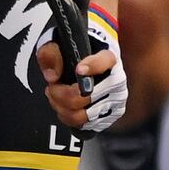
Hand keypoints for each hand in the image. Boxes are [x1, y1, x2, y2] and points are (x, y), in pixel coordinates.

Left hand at [31, 0, 128, 133]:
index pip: (105, 61)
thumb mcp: (58, 44)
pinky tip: (65, 106)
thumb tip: (53, 76)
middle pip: (83, 96)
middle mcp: (117, 80)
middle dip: (59, 93)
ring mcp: (116, 99)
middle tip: (52, 86)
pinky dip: (68, 118)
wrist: (92, 62)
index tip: (79, 69)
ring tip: (56, 96)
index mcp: (109, 57)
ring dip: (61, 107)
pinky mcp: (111, 115)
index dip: (92, 67)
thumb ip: (51, 54)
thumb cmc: (75, 53)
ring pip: (82, 115)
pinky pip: (84, 125)